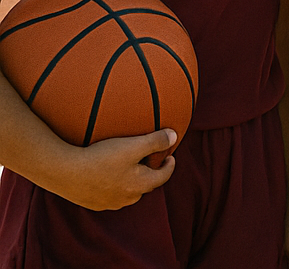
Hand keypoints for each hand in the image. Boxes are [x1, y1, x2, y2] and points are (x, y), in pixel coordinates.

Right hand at [42, 129, 176, 210]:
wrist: (63, 172)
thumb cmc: (100, 158)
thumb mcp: (132, 145)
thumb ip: (155, 141)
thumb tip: (174, 136)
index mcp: (140, 185)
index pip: (163, 176)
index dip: (169, 165)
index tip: (169, 156)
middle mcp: (127, 198)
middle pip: (146, 185)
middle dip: (150, 172)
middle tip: (149, 159)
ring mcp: (108, 203)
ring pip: (128, 191)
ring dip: (131, 180)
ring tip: (129, 166)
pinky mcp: (92, 203)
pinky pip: (110, 194)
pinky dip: (114, 184)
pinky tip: (107, 173)